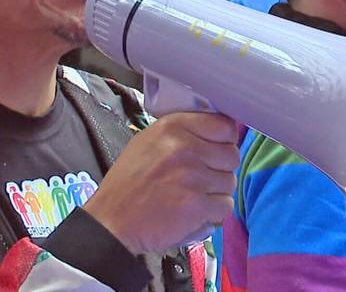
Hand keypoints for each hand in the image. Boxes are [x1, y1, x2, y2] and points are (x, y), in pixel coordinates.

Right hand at [82, 112, 239, 254]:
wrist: (110, 223)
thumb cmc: (129, 184)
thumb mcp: (149, 142)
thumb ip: (184, 133)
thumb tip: (222, 131)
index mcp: (172, 128)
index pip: (224, 126)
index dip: (224, 141)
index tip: (214, 151)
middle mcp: (184, 147)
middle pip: (231, 155)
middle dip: (220, 169)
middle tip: (200, 179)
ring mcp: (192, 176)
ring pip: (230, 181)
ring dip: (216, 192)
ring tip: (192, 196)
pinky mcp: (196, 204)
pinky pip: (225, 205)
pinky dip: (213, 213)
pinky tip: (194, 212)